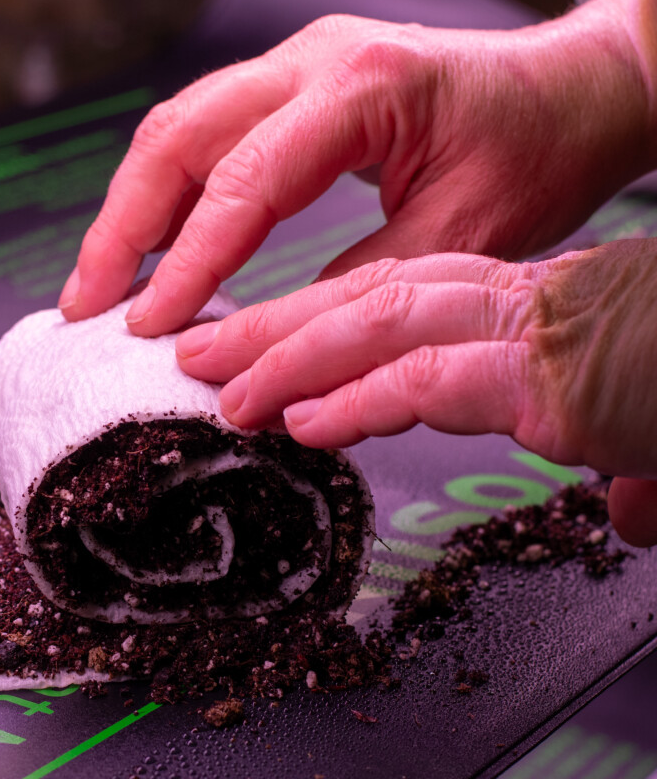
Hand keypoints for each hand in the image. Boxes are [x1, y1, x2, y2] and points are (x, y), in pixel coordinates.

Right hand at [59, 0, 656, 335]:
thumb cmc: (536, 151)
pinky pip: (205, 134)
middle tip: (88, 306)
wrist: (568, 91)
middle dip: (122, 226)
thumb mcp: (464, 236)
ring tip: (102, 286)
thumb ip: (361, 289)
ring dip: (130, 209)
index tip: (148, 327)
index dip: (188, 260)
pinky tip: (150, 250)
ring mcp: (294, 66)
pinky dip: (167, 195)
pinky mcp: (288, 87)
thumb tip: (270, 347)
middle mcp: (313, 61)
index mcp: (363, 87)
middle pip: (178, 134)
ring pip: (177, 127)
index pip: (243, 179)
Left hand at [173, 240, 656, 545]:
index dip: (314, 324)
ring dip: (290, 357)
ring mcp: (535, 335)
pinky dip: (358, 398)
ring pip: (380, 322)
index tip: (255, 354)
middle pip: (366, 298)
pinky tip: (302, 422)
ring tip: (225, 391)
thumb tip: (631, 514)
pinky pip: (430, 378)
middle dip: (272, 328)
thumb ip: (623, 458)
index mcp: (531, 308)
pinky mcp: (554, 379)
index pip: (395, 300)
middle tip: (199, 355)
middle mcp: (521, 306)